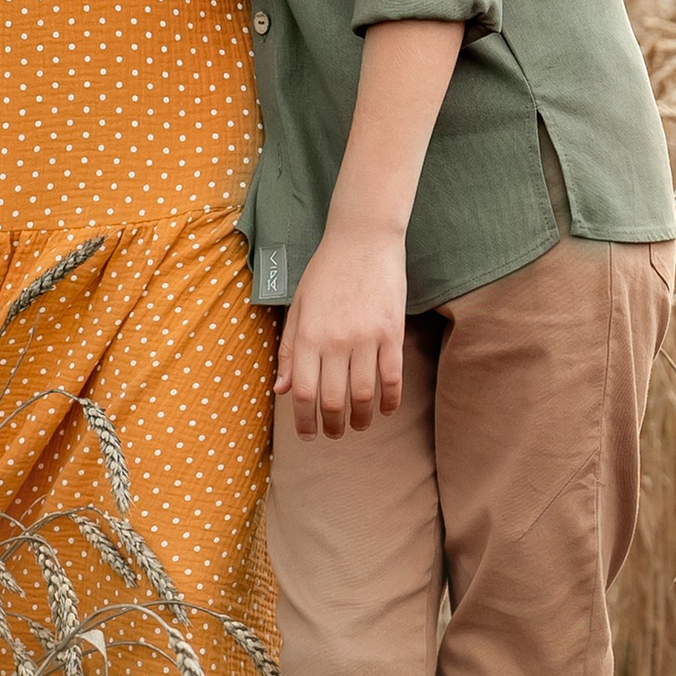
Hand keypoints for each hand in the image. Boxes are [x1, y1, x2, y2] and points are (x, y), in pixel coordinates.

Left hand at [275, 223, 408, 437]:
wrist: (362, 239)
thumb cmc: (325, 272)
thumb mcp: (298, 308)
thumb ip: (290, 350)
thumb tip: (282, 390)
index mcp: (308, 336)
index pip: (303, 393)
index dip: (304, 422)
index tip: (309, 435)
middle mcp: (335, 341)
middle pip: (333, 400)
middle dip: (333, 426)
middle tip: (335, 434)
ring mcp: (366, 338)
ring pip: (364, 394)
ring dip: (361, 418)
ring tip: (359, 425)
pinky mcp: (392, 332)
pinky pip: (393, 376)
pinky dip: (390, 400)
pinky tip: (385, 409)